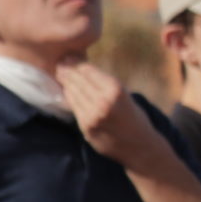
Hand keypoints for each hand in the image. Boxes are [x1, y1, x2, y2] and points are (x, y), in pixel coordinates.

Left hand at [53, 60, 167, 171]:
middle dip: (67, 70)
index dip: (76, 62)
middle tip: (60, 62)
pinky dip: (70, 97)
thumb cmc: (134, 117)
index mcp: (115, 90)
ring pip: (73, 93)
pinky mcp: (86, 127)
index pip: (88, 71)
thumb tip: (82, 69)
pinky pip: (74, 107)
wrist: (140, 146)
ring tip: (60, 73)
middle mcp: (103, 102)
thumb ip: (105, 84)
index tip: (68, 56)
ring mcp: (92, 116)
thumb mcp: (124, 95)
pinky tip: (67, 90)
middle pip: (78, 81)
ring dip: (66, 82)